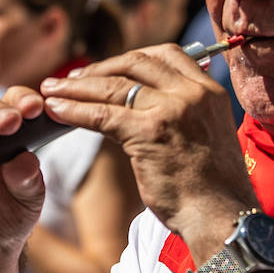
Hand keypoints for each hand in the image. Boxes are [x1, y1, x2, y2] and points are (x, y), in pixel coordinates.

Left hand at [39, 44, 256, 257]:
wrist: (221, 217)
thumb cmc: (211, 188)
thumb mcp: (206, 135)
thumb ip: (182, 114)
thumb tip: (143, 107)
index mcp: (209, 91)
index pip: (166, 54)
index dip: (131, 58)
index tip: (108, 68)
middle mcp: (192, 93)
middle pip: (136, 62)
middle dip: (100, 68)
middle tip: (73, 78)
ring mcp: (171, 110)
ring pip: (114, 87)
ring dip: (77, 87)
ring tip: (52, 91)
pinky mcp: (149, 132)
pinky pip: (102, 114)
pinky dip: (74, 110)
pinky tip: (56, 111)